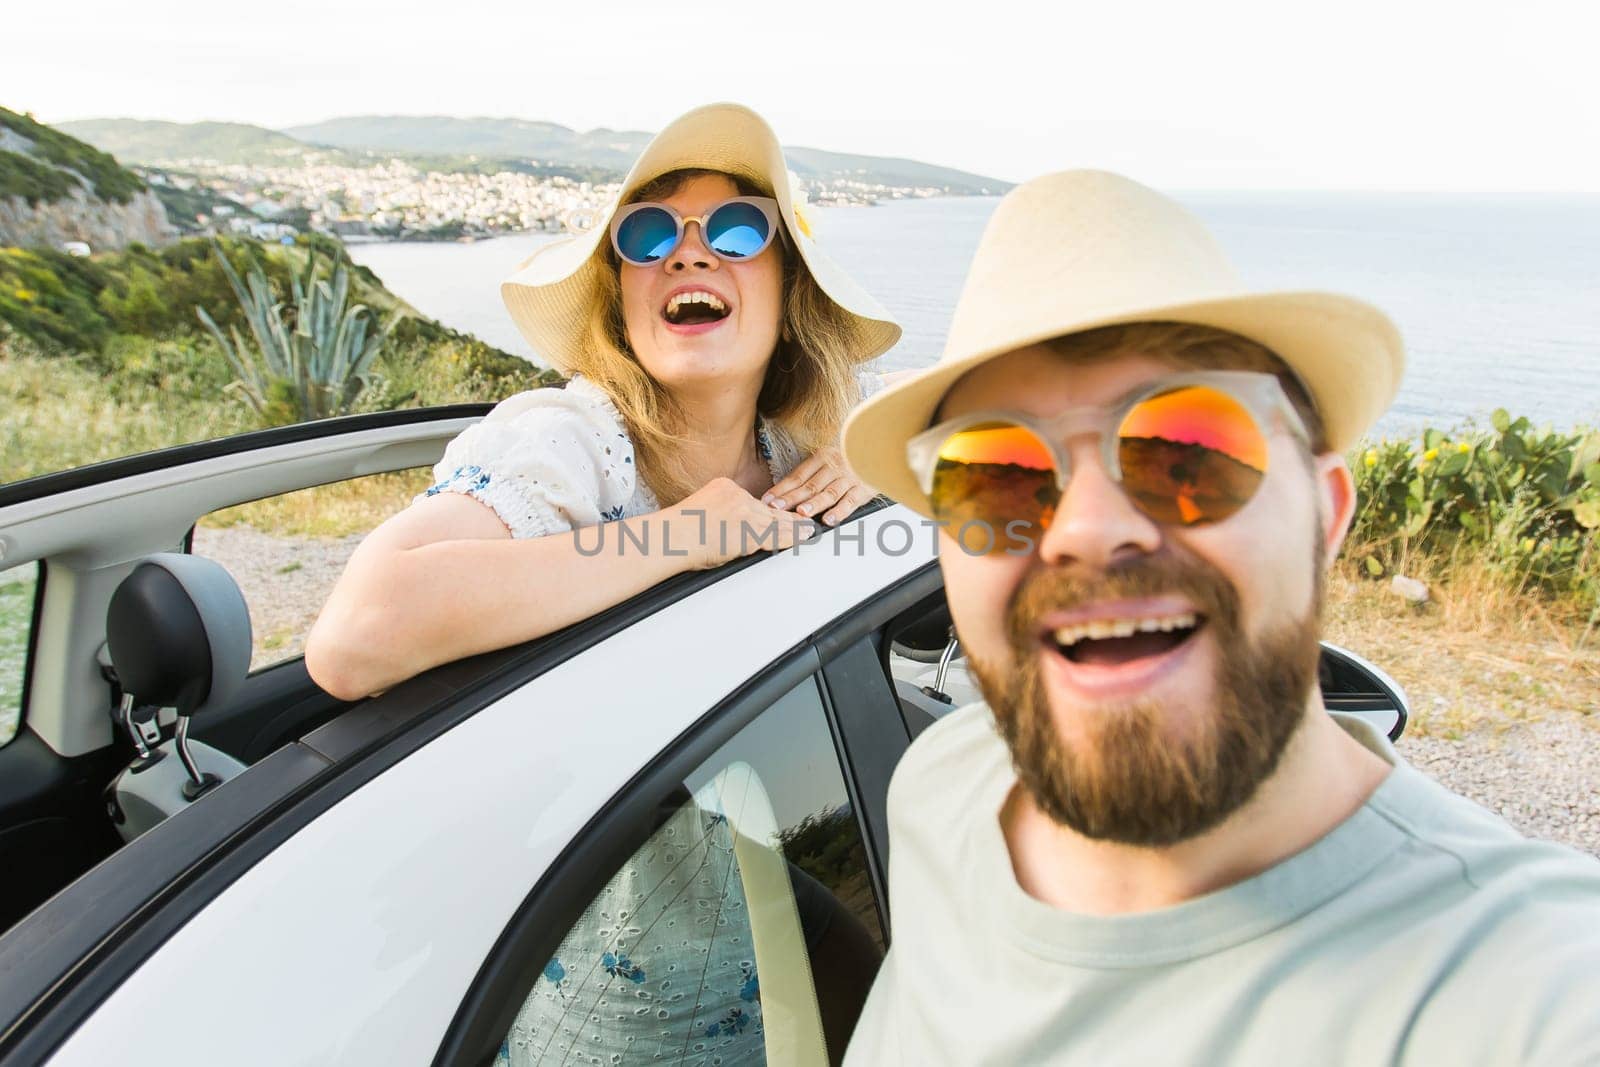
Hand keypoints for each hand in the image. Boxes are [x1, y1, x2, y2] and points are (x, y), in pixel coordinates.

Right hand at [671, 477, 819, 569]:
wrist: (672, 537)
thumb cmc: (676, 532)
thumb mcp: (698, 510)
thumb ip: (716, 513)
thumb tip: (724, 529)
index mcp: (724, 487)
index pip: (752, 500)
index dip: (768, 510)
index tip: (779, 512)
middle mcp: (738, 496)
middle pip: (768, 509)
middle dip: (787, 515)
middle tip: (804, 518)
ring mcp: (745, 513)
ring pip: (776, 521)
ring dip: (795, 526)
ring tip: (809, 528)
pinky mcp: (750, 531)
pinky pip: (776, 534)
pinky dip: (792, 536)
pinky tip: (803, 536)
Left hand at [761, 446, 875, 525]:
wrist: (881, 449)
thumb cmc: (850, 457)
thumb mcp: (828, 458)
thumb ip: (810, 473)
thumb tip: (783, 492)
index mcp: (821, 457)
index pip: (797, 475)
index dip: (781, 488)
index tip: (766, 500)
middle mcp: (834, 466)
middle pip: (810, 485)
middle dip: (791, 498)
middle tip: (776, 508)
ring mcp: (849, 478)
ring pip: (828, 493)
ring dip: (814, 504)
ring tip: (801, 513)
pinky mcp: (863, 489)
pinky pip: (850, 501)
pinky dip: (839, 511)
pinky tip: (829, 520)